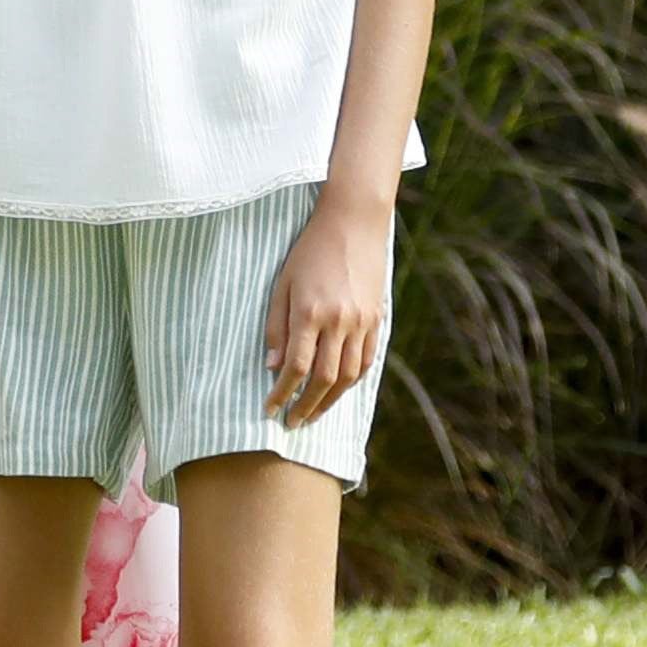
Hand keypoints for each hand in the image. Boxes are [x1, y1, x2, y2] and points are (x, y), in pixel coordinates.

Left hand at [262, 196, 391, 425]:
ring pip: (348, 376)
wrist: (353, 223)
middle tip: (292, 423)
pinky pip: (366, 360)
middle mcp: (339, 321)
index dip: (281, 393)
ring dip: (329, 400)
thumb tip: (272, 367)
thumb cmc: (309, 250)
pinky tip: (338, 390)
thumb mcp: (283, 283)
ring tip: (313, 413)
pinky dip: (352, 381)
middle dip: (305, 406)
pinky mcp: (376, 319)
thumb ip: (277, 326)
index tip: (270, 409)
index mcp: (310, 312)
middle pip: (323, 378)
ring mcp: (361, 322)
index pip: (294, 367)